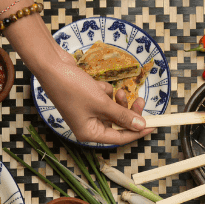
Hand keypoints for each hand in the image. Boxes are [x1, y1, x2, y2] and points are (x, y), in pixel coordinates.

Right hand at [38, 61, 153, 145]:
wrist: (52, 65)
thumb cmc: (72, 87)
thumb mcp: (102, 103)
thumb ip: (122, 116)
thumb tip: (140, 126)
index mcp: (89, 133)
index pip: (119, 138)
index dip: (137, 132)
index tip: (153, 125)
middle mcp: (87, 125)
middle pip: (117, 123)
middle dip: (128, 111)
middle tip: (141, 101)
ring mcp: (86, 112)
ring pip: (112, 109)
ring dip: (117, 99)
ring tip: (120, 90)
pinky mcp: (86, 99)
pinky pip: (104, 98)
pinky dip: (104, 90)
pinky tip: (96, 84)